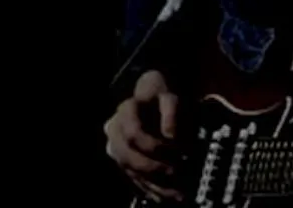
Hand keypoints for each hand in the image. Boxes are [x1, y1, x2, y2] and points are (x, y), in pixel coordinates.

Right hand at [104, 70, 182, 202]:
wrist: (151, 96)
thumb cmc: (162, 96)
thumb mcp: (170, 96)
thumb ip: (171, 113)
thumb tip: (170, 135)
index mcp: (125, 110)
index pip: (132, 133)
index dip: (153, 145)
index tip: (177, 150)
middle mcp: (115, 129)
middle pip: (127, 156)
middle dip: (153, 168)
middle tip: (177, 172)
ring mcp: (116, 146)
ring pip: (130, 170)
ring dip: (153, 184)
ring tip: (177, 194)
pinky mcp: (123, 160)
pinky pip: (133, 178)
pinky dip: (150, 189)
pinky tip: (166, 198)